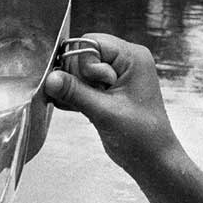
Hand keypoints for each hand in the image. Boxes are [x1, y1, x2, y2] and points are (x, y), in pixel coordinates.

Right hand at [45, 33, 178, 174]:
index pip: (91, 42)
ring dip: (75, 89)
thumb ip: (76, 92)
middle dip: (76, 77)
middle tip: (91, 100)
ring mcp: (117, 76)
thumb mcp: (104, 112)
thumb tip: (50, 78)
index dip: (80, 64)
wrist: (152, 160)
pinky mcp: (108, 91)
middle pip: (83, 55)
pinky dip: (76, 96)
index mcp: (132, 57)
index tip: (90, 88)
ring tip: (85, 107)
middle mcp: (125, 61)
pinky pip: (83, 84)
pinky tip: (75, 108)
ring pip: (80, 71)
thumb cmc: (140, 136)